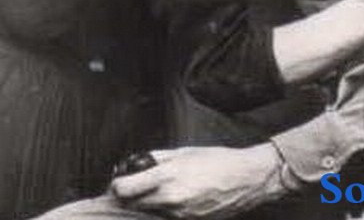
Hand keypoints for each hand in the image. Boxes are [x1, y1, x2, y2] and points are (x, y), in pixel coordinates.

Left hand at [111, 144, 285, 218]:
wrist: (246, 180)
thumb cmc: (219, 160)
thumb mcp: (186, 151)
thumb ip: (158, 157)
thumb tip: (138, 162)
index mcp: (168, 175)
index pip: (125, 190)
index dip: (117, 185)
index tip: (119, 181)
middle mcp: (170, 198)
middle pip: (132, 205)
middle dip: (129, 196)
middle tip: (132, 186)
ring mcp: (179, 214)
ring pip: (148, 212)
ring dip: (146, 203)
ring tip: (156, 189)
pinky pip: (165, 217)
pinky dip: (163, 209)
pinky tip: (173, 197)